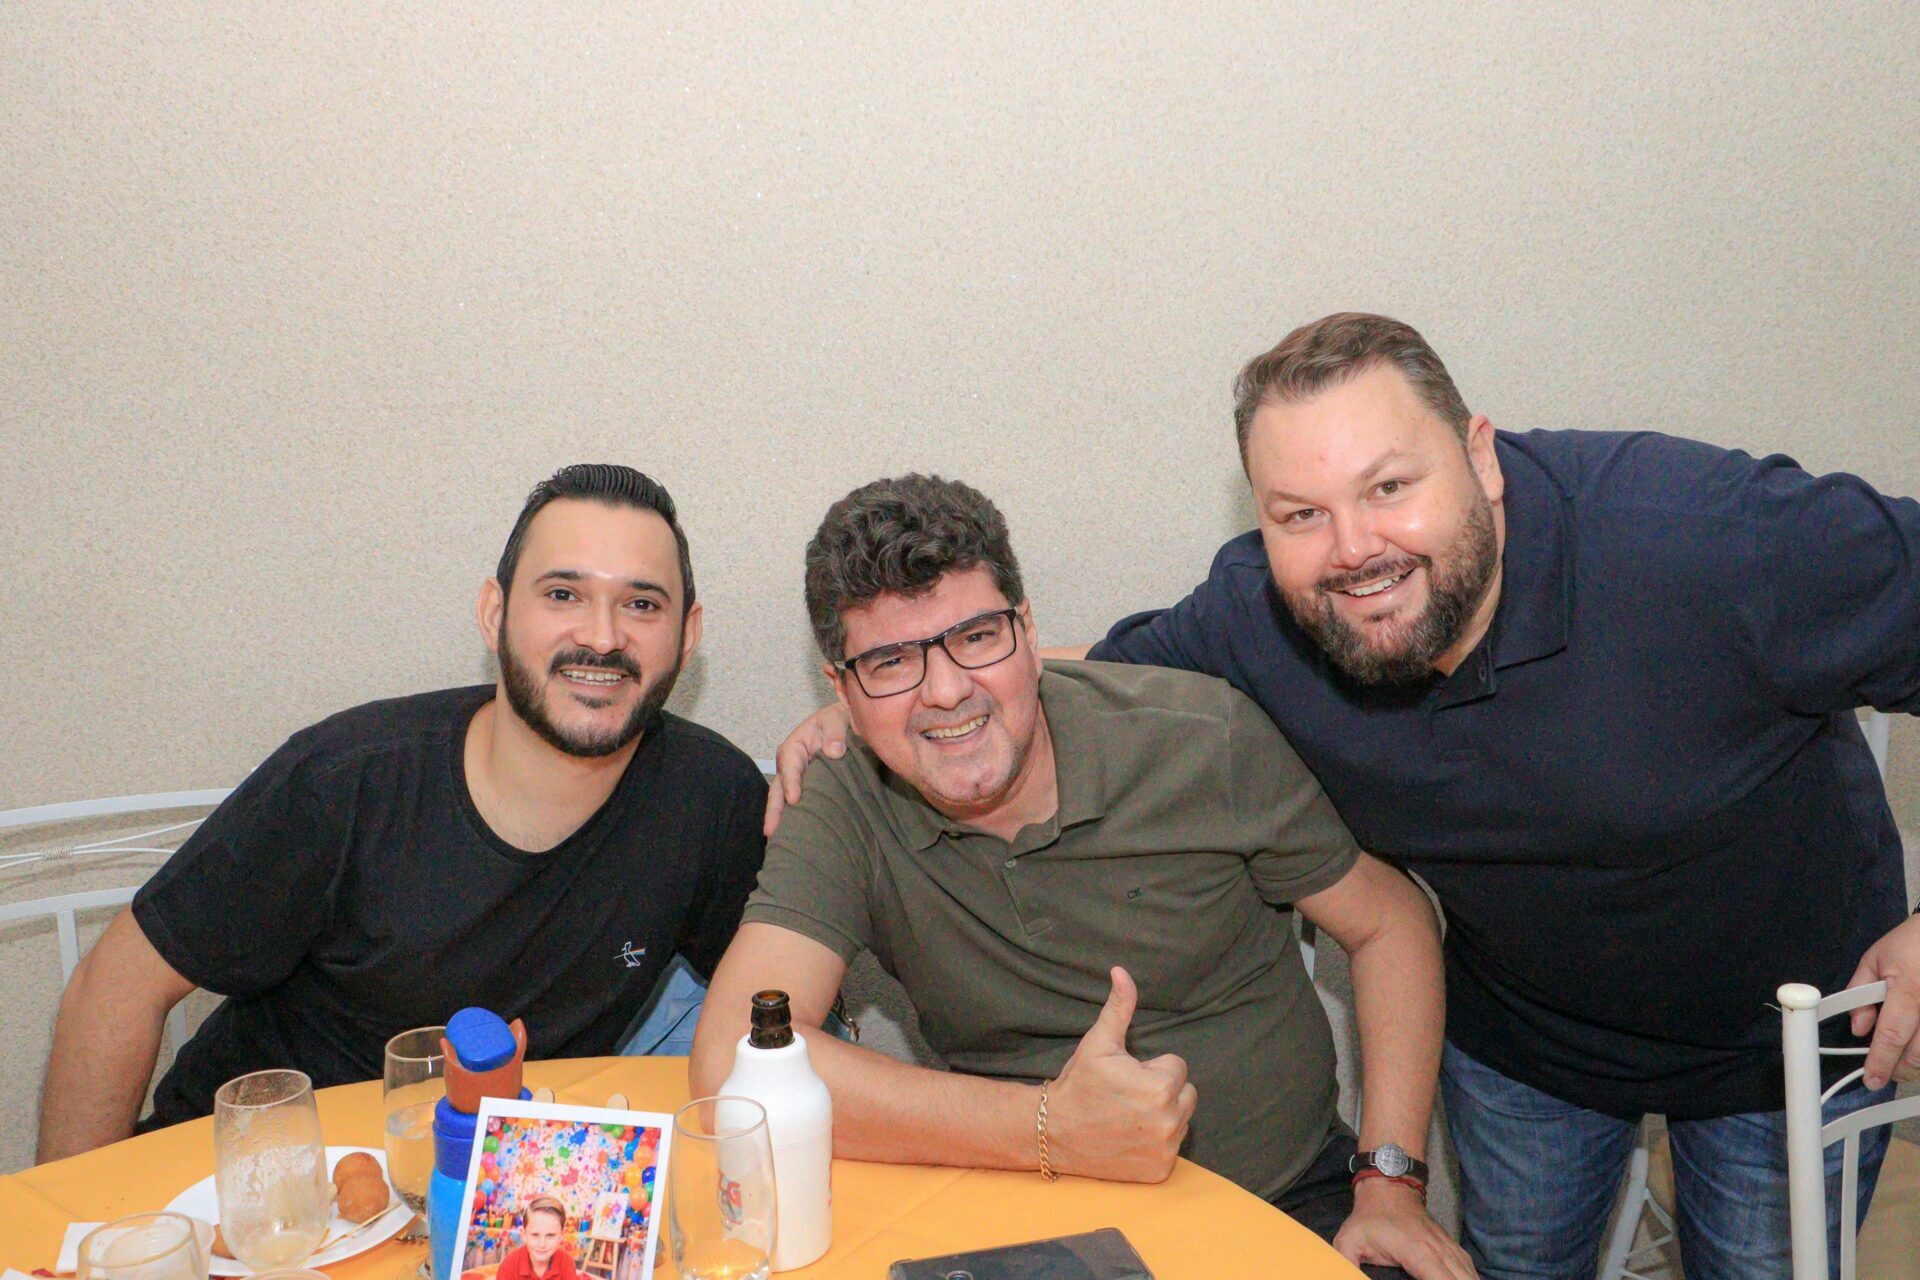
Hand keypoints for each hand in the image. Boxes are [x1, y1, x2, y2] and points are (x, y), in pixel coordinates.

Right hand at [763, 703, 852, 834]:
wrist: (848, 725)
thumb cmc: (839, 719)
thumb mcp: (837, 719)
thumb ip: (835, 732)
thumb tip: (834, 752)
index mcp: (794, 747)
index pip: (789, 766)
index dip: (791, 783)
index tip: (794, 799)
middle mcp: (791, 766)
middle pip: (778, 789)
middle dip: (774, 810)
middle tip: (771, 832)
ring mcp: (798, 780)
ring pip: (784, 801)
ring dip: (781, 819)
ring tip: (779, 840)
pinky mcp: (809, 789)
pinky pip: (799, 804)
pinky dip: (794, 818)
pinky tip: (795, 835)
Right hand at [1046, 967, 1196, 1181]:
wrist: (1053, 1133)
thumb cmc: (1079, 1084)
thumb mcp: (1098, 1043)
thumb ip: (1119, 1008)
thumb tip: (1122, 971)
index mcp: (1160, 1087)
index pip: (1177, 1067)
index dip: (1150, 1068)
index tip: (1126, 1078)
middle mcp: (1168, 1122)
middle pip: (1186, 1094)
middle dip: (1162, 1091)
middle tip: (1127, 1097)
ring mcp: (1165, 1150)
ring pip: (1181, 1120)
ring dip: (1162, 1116)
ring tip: (1128, 1117)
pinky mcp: (1160, 1171)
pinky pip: (1172, 1148)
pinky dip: (1156, 1144)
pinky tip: (1130, 1139)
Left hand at [1335, 1179, 1477, 1279]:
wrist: (1389, 1186)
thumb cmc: (1368, 1218)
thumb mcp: (1348, 1240)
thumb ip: (1346, 1263)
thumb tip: (1342, 1276)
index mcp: (1417, 1253)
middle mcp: (1440, 1251)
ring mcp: (1449, 1247)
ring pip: (1470, 1276)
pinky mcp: (1452, 1246)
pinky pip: (1469, 1269)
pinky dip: (1470, 1279)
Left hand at [1846, 912, 1919, 1087]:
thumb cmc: (1910, 943)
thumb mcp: (1875, 960)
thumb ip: (1859, 994)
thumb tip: (1858, 1029)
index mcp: (1907, 988)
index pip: (1892, 1034)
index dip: (1880, 1062)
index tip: (1871, 1080)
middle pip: (1918, 1054)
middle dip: (1899, 1070)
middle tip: (1883, 1072)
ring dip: (1916, 1064)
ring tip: (1900, 1061)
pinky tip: (1916, 1047)